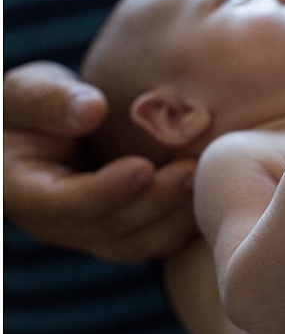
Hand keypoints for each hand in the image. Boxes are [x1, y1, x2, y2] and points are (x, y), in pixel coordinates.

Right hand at [4, 61, 197, 261]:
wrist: (50, 128)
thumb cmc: (36, 103)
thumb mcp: (27, 92)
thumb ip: (51, 101)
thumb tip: (92, 110)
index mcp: (25, 193)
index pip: (65, 204)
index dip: (104, 191)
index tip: (141, 167)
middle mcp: (57, 225)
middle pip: (109, 228)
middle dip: (153, 202)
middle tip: (191, 171)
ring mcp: (92, 234)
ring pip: (137, 242)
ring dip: (174, 217)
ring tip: (206, 180)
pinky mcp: (123, 232)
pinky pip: (155, 238)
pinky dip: (183, 222)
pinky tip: (211, 192)